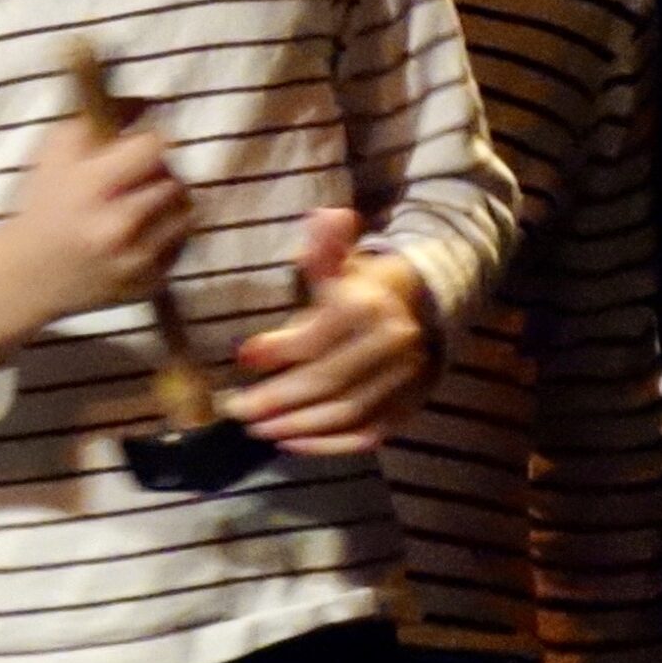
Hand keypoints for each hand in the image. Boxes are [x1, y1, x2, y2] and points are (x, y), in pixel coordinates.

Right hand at [0, 115, 190, 374]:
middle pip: (174, 179)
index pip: (154, 148)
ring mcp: (137, 260)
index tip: (142, 147)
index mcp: (92, 188)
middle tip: (139, 178)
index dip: (150, 142)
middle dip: (160, 173)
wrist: (28, 276)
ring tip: (143, 204)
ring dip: (170, 202)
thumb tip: (147, 98)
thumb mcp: (56, 153)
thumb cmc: (44, 204)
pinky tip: (142, 233)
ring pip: (187, 212)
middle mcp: (118, 225)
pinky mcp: (151, 283)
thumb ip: (99, 116)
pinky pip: (182, 244)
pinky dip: (169, 235)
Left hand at [222, 209, 439, 456]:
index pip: (315, 338)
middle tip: (239, 411)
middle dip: (276, 400)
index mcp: (368, 306)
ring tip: (259, 430)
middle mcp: (391, 344)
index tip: (242, 360)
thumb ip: (325, 249)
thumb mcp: (342, 263)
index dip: (277, 351)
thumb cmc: (363, 289)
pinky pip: (365, 434)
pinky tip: (293, 443)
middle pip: (326, 381)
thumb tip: (323, 217)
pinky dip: (327, 445)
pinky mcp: (407, 408)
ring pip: (344, 413)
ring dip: (295, 426)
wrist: (422, 311)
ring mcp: (403, 380)